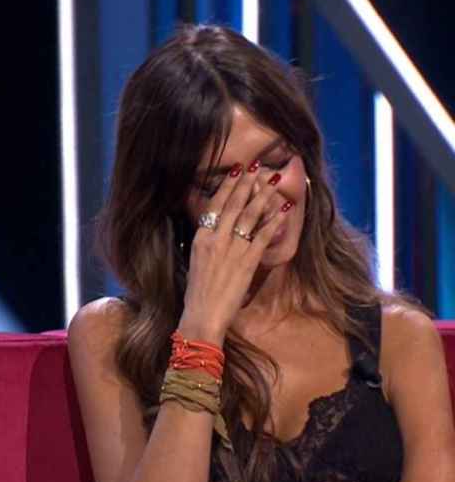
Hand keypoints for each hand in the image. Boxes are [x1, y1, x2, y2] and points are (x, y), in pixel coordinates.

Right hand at [178, 160, 289, 344]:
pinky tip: (284, 210)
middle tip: (258, 167)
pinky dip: (275, 221)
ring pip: (249, 216)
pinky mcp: (247, 262)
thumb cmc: (197, 293)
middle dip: (247, 184)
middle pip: (234, 205)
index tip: (237, 171)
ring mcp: (232, 250)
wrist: (203, 315)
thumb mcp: (196, 261)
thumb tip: (218, 229)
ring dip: (263, 197)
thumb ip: (208, 243)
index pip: (215, 205)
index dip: (228, 186)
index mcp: (201, 238)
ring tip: (273, 182)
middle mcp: (216, 240)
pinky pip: (263, 236)